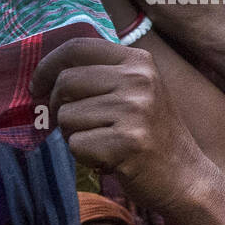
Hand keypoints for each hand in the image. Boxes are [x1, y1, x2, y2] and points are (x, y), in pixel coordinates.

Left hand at [31, 39, 211, 212]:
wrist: (187, 176)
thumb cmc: (151, 136)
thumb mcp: (136, 92)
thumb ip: (101, 75)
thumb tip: (43, 74)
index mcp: (140, 62)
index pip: (77, 47)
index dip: (47, 65)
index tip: (37, 86)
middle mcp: (140, 80)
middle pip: (65, 82)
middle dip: (58, 107)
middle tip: (78, 125)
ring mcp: (136, 110)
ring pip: (66, 115)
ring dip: (74, 135)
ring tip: (104, 143)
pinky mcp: (128, 141)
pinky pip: (75, 144)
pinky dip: (85, 157)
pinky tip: (110, 159)